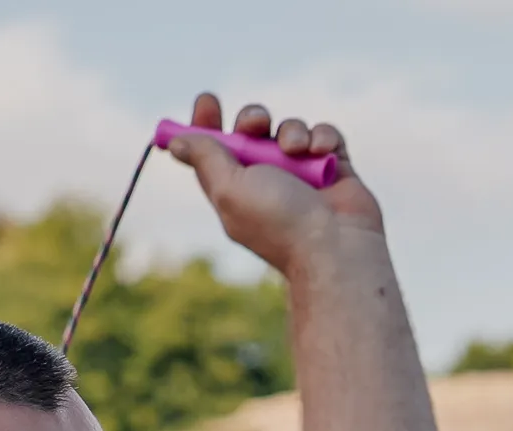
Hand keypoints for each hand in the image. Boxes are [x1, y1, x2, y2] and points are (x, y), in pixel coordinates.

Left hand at [162, 93, 384, 273]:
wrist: (336, 245)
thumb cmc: (280, 221)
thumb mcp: (229, 188)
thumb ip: (204, 158)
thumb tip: (176, 143)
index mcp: (236, 189)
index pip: (214, 150)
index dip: (207, 124)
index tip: (208, 101)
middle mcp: (267, 180)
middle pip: (251, 132)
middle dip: (252, 118)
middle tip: (257, 125)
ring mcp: (302, 174)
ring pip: (290, 129)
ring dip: (292, 131)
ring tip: (297, 150)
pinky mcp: (332, 168)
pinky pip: (324, 135)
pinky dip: (323, 137)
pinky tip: (322, 152)